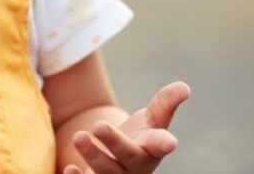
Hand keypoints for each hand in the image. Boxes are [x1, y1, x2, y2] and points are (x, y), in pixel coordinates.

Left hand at [63, 81, 189, 173]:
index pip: (158, 144)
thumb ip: (166, 103)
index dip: (164, 143)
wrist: (119, 160)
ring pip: (105, 171)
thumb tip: (184, 87)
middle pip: (126, 156)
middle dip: (114, 143)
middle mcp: (134, 166)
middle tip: (99, 125)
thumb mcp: (153, 119)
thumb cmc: (141, 138)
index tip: (171, 142)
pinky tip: (69, 169)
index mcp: (150, 149)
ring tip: (78, 136)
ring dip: (92, 156)